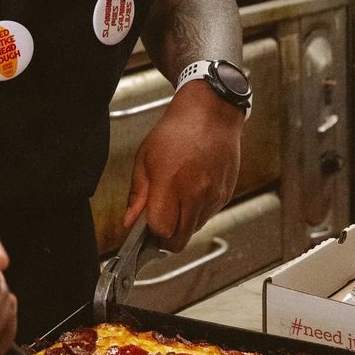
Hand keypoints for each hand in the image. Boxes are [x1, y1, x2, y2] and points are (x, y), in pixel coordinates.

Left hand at [123, 84, 242, 252]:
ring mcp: (213, 197)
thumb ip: (138, 195)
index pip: (161, 230)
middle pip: (179, 240)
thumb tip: (129, 221)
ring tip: (176, 199)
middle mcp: (195, 194)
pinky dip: (197, 213)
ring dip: (182, 225)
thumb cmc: (177, 131)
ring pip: (194, 230)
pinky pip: (208, 216)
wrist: (211, 114)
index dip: (150, 233)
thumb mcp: (145, 158)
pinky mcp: (225, 195)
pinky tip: (191, 191)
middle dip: (166, 238)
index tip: (145, 226)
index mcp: (171, 185)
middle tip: (159, 222)